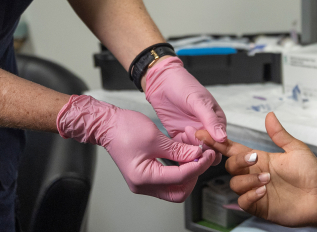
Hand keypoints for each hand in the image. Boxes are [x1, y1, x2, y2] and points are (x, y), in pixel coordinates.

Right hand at [57, 95, 215, 201]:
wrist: (107, 125)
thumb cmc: (124, 129)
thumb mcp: (156, 137)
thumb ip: (178, 149)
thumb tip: (197, 155)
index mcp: (144, 177)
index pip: (180, 178)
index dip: (198, 166)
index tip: (208, 154)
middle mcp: (143, 185)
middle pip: (179, 191)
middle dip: (194, 175)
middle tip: (204, 158)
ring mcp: (144, 182)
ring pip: (175, 187)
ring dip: (188, 172)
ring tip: (196, 154)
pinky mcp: (146, 175)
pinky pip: (168, 179)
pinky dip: (179, 169)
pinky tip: (185, 155)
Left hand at [145, 56, 226, 161]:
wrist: (161, 82)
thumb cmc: (183, 86)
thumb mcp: (199, 101)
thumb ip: (210, 120)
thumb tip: (223, 138)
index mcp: (217, 121)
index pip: (221, 142)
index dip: (213, 145)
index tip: (200, 135)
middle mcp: (206, 130)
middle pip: (210, 151)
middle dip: (201, 148)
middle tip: (189, 133)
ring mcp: (192, 134)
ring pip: (196, 153)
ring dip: (190, 149)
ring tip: (183, 130)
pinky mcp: (179, 136)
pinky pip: (182, 150)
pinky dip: (180, 150)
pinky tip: (177, 139)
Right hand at [197, 112, 316, 228]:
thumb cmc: (312, 174)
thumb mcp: (296, 149)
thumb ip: (279, 134)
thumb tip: (269, 115)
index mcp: (260, 158)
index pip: (233, 149)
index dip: (218, 142)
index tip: (203, 133)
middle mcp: (255, 173)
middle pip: (230, 165)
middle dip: (238, 161)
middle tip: (254, 159)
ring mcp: (256, 190)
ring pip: (234, 183)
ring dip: (247, 179)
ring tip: (267, 179)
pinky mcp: (260, 206)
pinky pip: (243, 201)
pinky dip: (249, 195)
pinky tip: (263, 191)